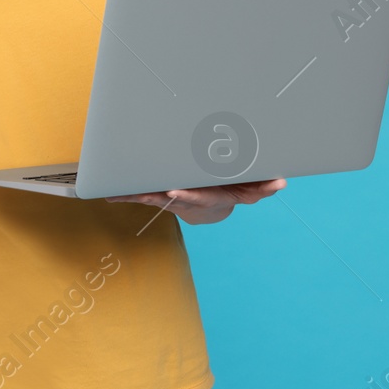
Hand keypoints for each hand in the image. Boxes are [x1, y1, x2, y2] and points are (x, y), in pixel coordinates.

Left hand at [105, 178, 285, 224]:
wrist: (208, 205)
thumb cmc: (226, 189)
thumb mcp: (247, 191)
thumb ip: (264, 187)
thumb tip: (282, 183)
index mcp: (206, 197)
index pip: (196, 197)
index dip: (185, 196)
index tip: (174, 192)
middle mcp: (186, 198)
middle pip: (167, 199)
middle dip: (152, 196)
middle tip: (133, 192)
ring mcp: (170, 198)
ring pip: (149, 197)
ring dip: (132, 195)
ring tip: (113, 192)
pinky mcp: (158, 194)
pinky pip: (138, 195)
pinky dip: (123, 194)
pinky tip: (106, 192)